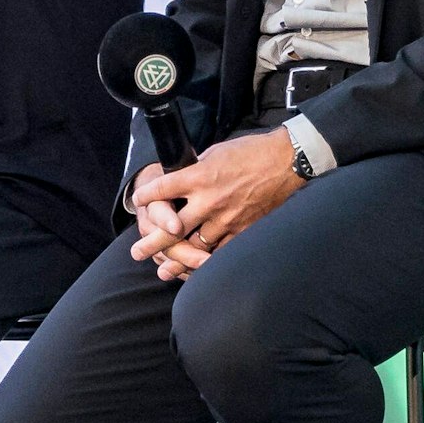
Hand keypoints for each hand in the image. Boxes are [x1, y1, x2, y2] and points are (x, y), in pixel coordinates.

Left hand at [130, 129, 305, 280]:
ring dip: (178, 259)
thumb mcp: (216, 153)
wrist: (286, 160)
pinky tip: (197, 269)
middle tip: (137, 253)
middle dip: (152, 242)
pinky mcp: (244, 229)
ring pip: (195, 245)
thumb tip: (181, 176)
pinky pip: (221, 251)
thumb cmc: (251, 151)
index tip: (139, 202)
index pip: (163, 189)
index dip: (146, 196)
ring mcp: (227, 218)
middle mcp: (209, 200)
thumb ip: (196, 169)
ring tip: (164, 270)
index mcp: (199, 176)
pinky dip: (208, 261)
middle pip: (173, 228)